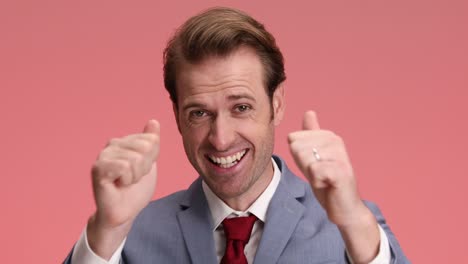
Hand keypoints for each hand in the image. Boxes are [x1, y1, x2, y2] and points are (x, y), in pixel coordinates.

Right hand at [87, 119, 159, 258]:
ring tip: (125, 183)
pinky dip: (127, 180)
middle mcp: (112, 144)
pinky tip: (118, 185)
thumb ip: (152, 143)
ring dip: (136, 176)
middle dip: (144, 168)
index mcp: (125, 141)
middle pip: (145, 147)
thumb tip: (153, 121)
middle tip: (132, 179)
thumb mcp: (150, 163)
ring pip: (136, 158)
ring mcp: (104, 155)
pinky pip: (124, 167)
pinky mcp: (98, 168)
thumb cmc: (135, 190)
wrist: (124, 213)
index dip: (151, 160)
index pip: (152, 140)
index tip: (140, 171)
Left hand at [288, 111, 366, 225]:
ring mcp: (340, 155)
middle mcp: (335, 141)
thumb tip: (309, 112)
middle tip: (319, 174)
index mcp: (328, 136)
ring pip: (304, 158)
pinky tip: (328, 185)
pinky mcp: (341, 170)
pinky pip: (314, 170)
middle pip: (296, 147)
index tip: (313, 165)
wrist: (344, 208)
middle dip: (303, 165)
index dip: (298, 157)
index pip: (293, 139)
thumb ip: (311, 135)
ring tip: (324, 179)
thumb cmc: (327, 182)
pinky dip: (317, 182)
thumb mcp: (314, 156)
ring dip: (310, 174)